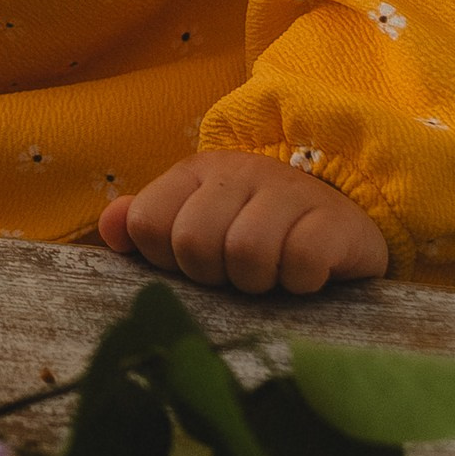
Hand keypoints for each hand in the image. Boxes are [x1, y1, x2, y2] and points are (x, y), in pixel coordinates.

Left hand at [98, 150, 389, 295]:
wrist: (344, 220)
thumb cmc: (257, 229)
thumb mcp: (196, 222)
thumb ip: (148, 225)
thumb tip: (111, 227)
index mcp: (196, 172)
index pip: (148, 222)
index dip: (165, 259)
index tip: (193, 264)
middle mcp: (241, 173)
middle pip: (194, 242)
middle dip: (211, 275)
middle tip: (234, 275)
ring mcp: (290, 192)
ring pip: (246, 252)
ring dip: (255, 282)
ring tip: (269, 277)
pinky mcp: (336, 221)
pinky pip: (301, 261)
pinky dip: (299, 282)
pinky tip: (304, 278)